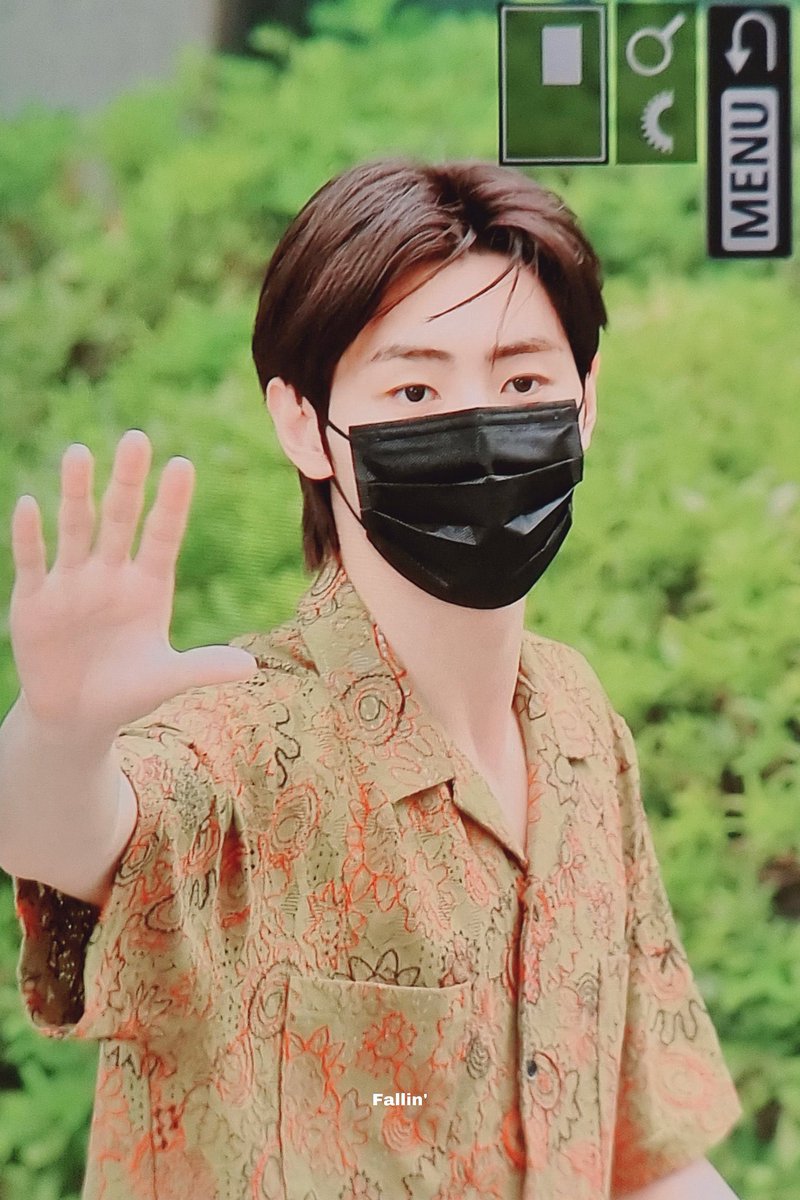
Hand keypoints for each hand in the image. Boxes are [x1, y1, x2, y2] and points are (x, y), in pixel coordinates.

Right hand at [8, 429, 258, 740]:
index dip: (171, 503)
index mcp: (148, 585)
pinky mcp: (35, 600)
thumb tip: (252, 669)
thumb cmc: (128, 691)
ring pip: (75, 528)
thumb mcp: (165, 679)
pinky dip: (30, 537)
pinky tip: (29, 504)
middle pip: (121, 518)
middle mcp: (111, 573)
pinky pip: (33, 562)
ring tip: (79, 453)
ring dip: (76, 493)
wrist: (75, 715)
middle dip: (127, 481)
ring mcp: (71, 582)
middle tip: (137, 438)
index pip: (162, 534)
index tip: (183, 464)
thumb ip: (203, 668)